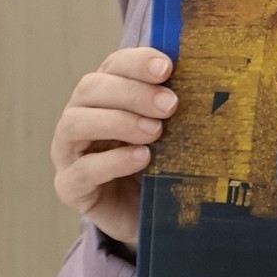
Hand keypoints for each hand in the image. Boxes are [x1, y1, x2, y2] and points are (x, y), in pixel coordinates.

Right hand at [50, 48, 175, 249]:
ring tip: (155, 132)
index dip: (136, 62)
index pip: (112, 66)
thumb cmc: (161, 162)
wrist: (150, 214)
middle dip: (132, 93)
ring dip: (119, 122)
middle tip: (170, 105)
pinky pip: (84, 170)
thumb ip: (175, 104)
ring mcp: (69, 152)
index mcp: (105, 94)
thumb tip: (207, 76)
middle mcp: (80, 116)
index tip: (166, 67)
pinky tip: (142, 158)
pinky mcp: (70, 186)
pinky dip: (114, 161)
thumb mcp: (172, 129)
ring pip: (76, 124)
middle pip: (90, 89)